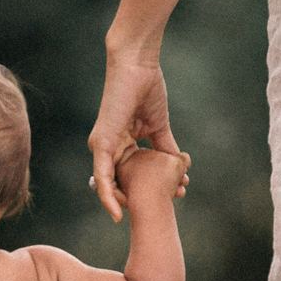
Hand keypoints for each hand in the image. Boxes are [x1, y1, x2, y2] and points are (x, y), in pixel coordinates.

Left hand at [87, 46, 180, 220]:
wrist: (138, 66)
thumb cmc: (146, 89)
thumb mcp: (158, 126)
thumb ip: (165, 147)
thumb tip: (180, 165)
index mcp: (120, 144)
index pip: (131, 175)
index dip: (149, 188)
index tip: (171, 195)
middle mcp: (108, 148)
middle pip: (123, 184)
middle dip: (144, 198)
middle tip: (169, 205)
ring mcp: (102, 147)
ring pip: (109, 186)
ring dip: (131, 202)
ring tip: (151, 214)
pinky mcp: (101, 144)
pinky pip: (102, 177)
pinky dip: (109, 196)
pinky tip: (116, 213)